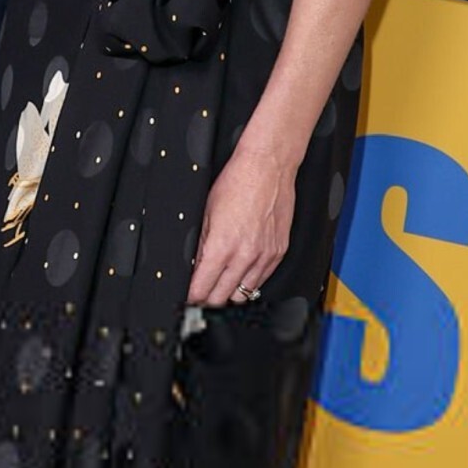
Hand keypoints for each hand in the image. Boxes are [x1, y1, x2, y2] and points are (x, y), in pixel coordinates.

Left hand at [187, 143, 295, 307]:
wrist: (268, 168)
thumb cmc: (238, 183)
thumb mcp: (207, 213)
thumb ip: (201, 244)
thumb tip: (195, 266)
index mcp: (222, 246)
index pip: (203, 287)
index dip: (192, 295)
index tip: (189, 296)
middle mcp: (245, 255)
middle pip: (223, 297)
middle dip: (208, 299)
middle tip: (201, 294)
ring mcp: (265, 255)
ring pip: (244, 294)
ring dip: (230, 293)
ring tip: (220, 287)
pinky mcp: (279, 252)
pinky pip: (262, 280)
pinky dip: (250, 282)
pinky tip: (241, 275)